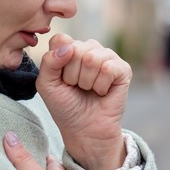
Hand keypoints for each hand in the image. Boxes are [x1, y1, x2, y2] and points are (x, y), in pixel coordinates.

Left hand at [37, 34, 131, 169]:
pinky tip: (102, 91)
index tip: (61, 79)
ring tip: (89, 89)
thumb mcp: (46, 84)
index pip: (61, 40)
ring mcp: (107, 57)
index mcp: (70, 48)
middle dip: (72, 75)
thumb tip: (69, 47)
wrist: (84, 129)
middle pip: (76, 49)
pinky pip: (108, 68)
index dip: (58, 63)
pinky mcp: (123, 69)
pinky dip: (101, 86)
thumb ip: (49, 62)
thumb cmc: (65, 106)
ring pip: (92, 58)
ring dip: (87, 82)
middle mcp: (89, 48)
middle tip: (77, 87)